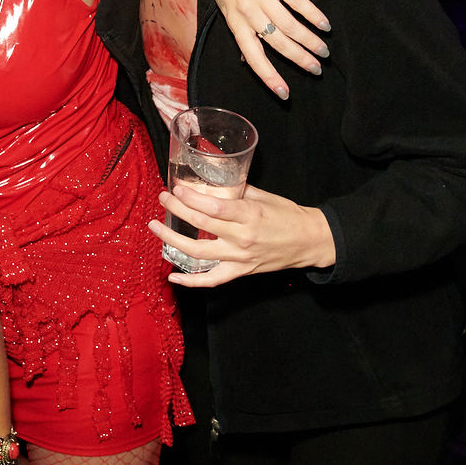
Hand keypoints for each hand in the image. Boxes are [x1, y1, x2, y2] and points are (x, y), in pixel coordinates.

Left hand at [150, 182, 336, 283]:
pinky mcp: (240, 271)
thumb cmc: (288, 216)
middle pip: (201, 226)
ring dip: (172, 240)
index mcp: (249, 215)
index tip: (176, 189)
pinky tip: (172, 276)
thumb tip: (211, 183)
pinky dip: (190, 281)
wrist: (309, 241)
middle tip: (164, 199)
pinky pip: (211, 280)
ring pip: (198, 253)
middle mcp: (242, 238)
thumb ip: (236, 190)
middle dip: (177, 210)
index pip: (214, 208)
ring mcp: (239, 257)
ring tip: (156, 228)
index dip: (191, 199)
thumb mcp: (263, 196)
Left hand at [200, 0, 330, 97]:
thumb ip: (240, 29)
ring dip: (310, 41)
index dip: (269, 76)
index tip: (284, 93)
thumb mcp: (225, 6)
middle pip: (278, 43)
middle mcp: (248, 11)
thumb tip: (249, 57)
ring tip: (323, 51)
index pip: (253, 56)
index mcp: (234, 21)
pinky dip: (313, 15)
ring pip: (291, 26)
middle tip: (316, 69)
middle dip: (300, 59)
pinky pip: (298, 2)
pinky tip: (324, 25)